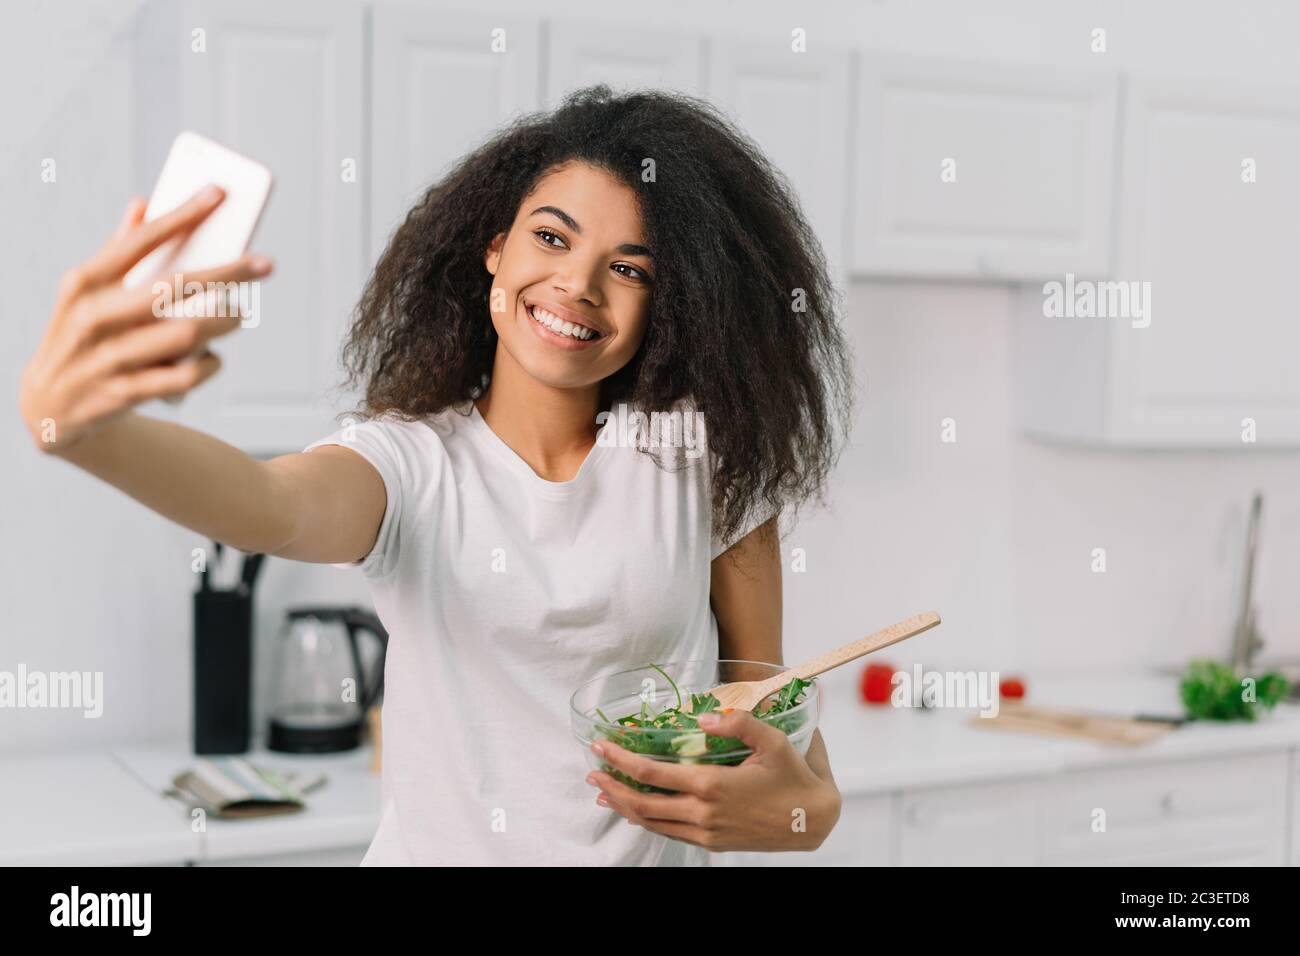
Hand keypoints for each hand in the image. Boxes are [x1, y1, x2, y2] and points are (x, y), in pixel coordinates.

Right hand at [17, 186, 273, 455]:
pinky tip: (214, 357)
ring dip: (223, 322)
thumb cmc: (80, 336)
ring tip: (239, 313)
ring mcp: (108, 357)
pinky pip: (184, 376)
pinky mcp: (124, 393)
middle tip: (264, 264)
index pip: (141, 239)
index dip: (183, 215)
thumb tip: (143, 203)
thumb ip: (116, 249)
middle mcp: (94, 316)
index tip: (218, 193)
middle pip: (175, 287)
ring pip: (186, 333)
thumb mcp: (85, 293)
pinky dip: (208, 364)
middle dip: (228, 273)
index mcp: (85, 282)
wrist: (49, 406)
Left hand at [586, 710, 841, 852]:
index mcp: (712, 785)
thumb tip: (704, 717)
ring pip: (653, 823)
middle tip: (592, 772)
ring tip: (604, 793)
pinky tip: (638, 811)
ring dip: (625, 807)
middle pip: (643, 803)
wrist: (814, 821)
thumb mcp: (772, 741)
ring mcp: (707, 832)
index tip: (602, 746)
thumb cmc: (795, 777)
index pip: (652, 773)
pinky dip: (647, 821)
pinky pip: (670, 833)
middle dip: (612, 786)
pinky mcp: (713, 843)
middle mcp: (703, 813)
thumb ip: (738, 722)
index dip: (621, 760)